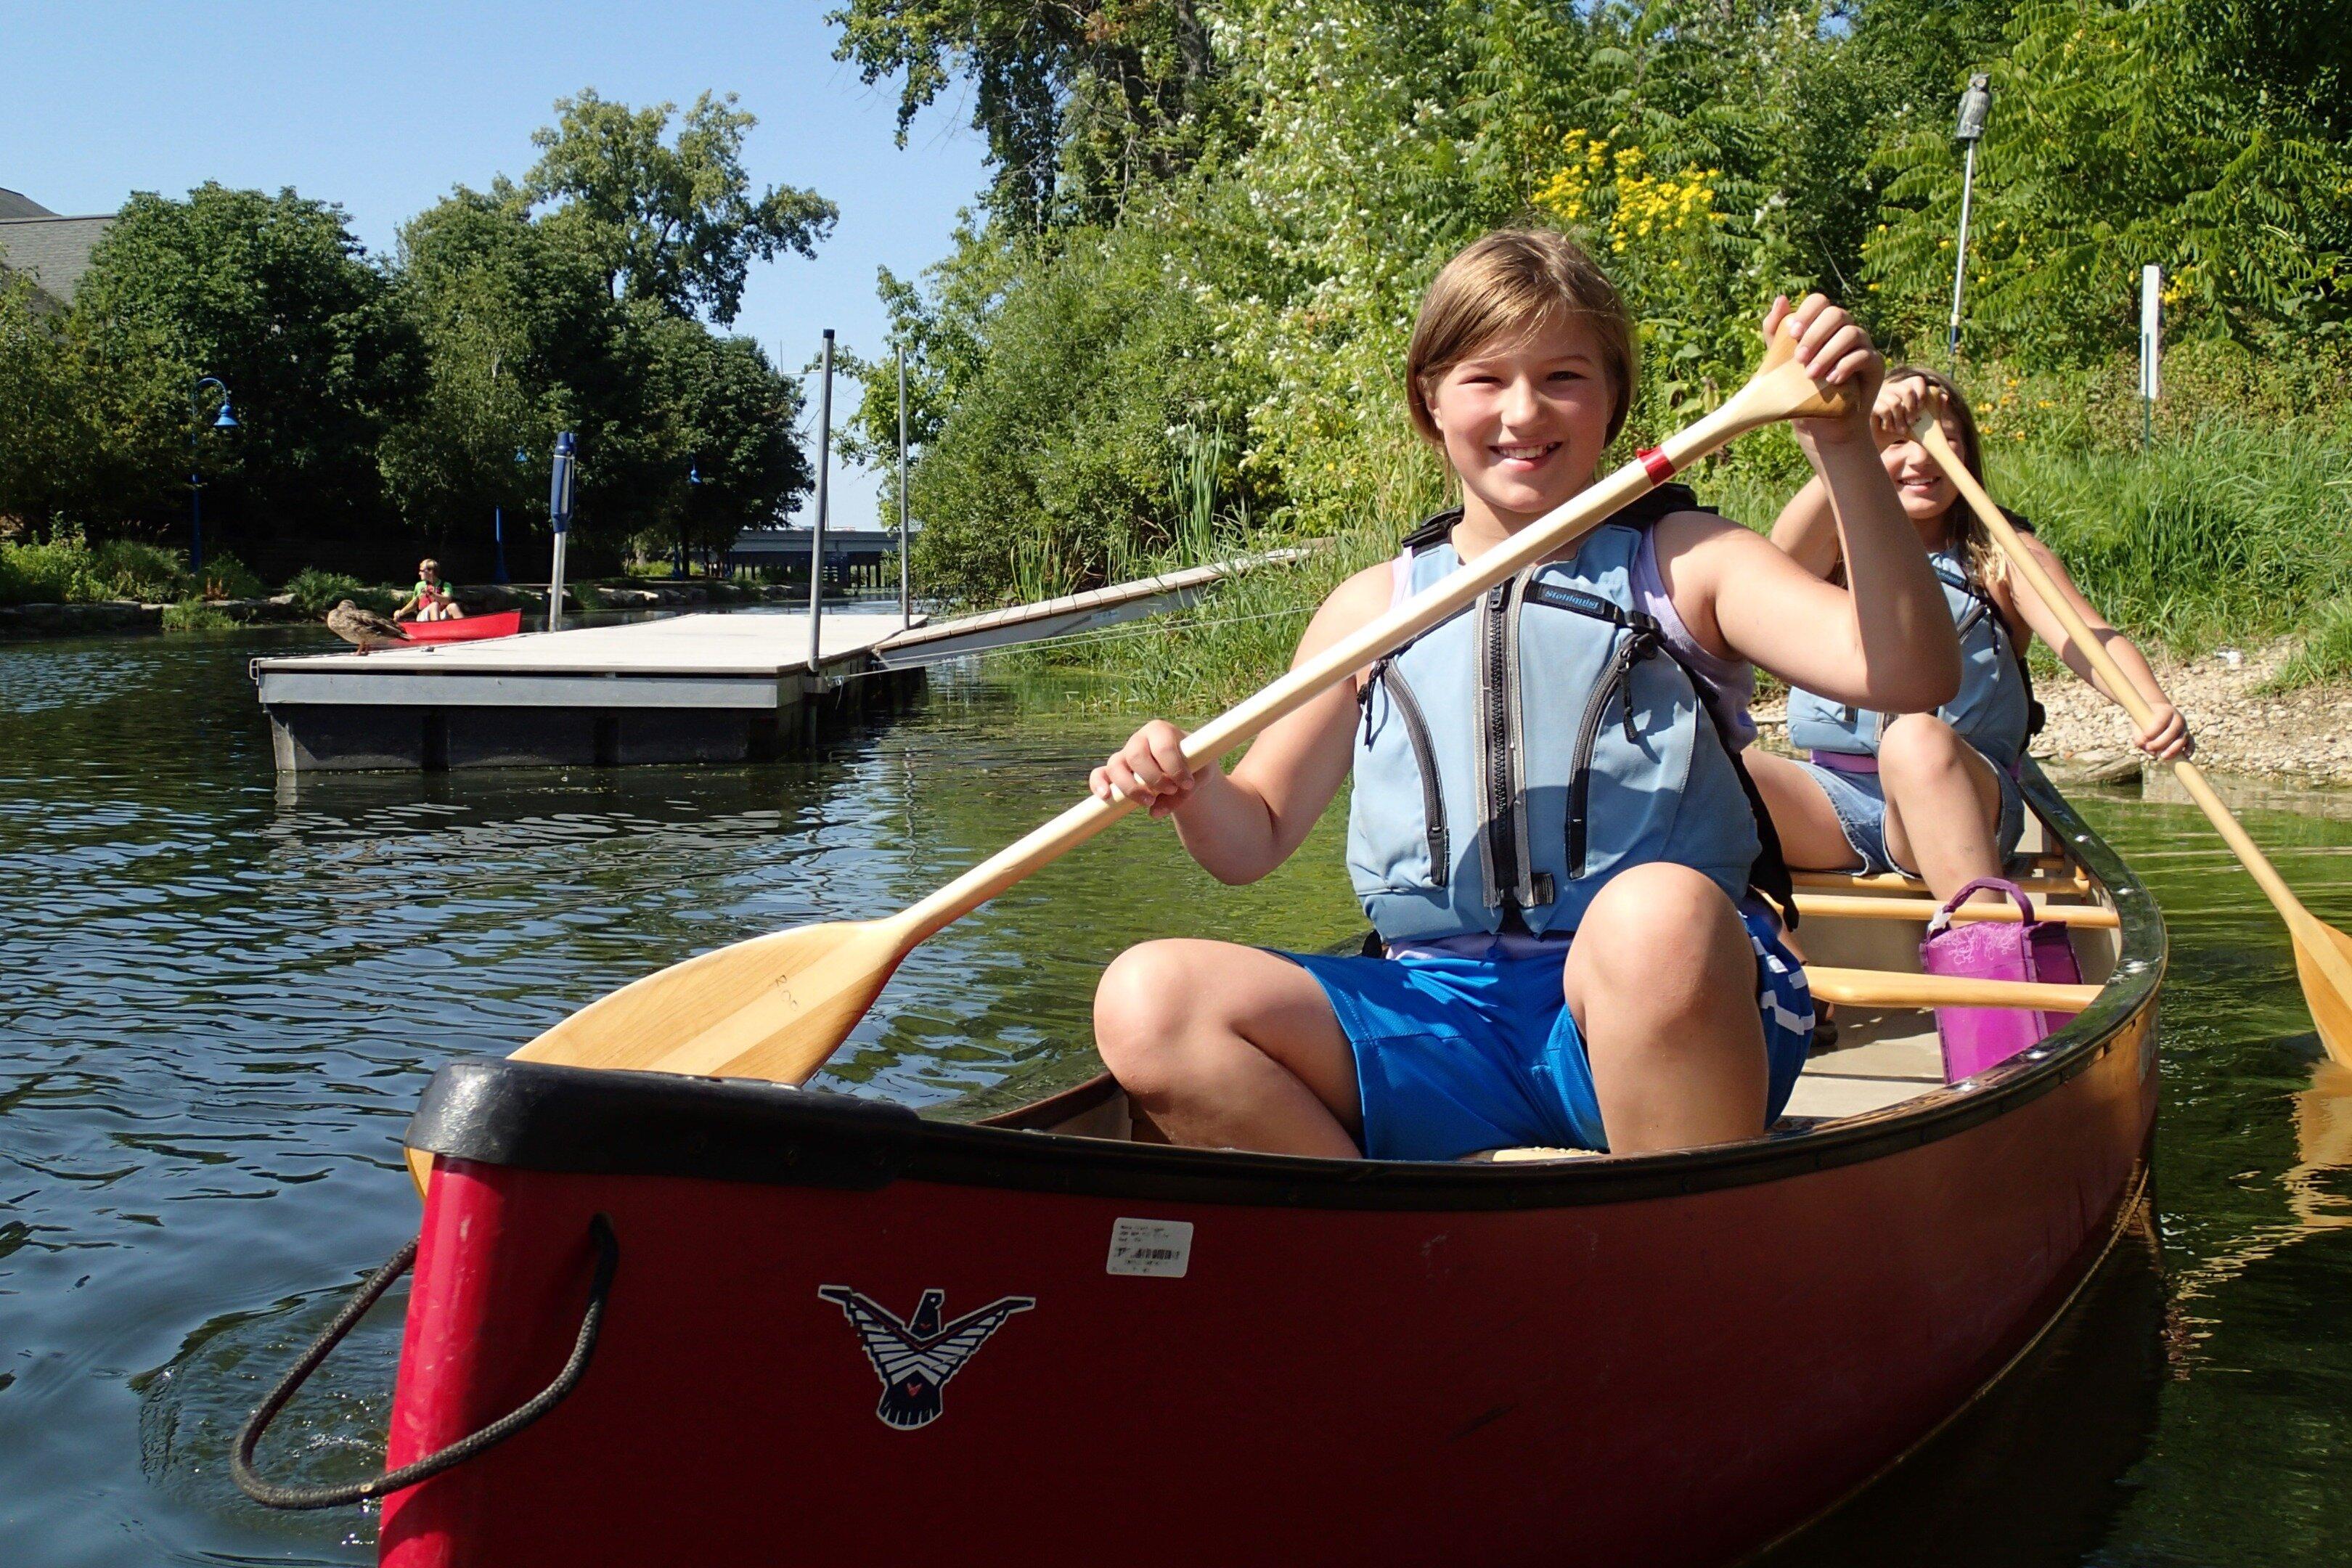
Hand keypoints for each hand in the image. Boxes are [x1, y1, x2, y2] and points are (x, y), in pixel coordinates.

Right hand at [1091, 719, 1202, 817]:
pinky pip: (1099, 774)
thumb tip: (1155, 813)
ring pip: (1116, 766)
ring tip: (1149, 802)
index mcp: (1160, 731)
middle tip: (1170, 790)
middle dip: (1154, 777)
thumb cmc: (1194, 766)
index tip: (1187, 783)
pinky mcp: (1115, 771)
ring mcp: (1125, 754)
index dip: (1174, 766)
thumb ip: (1184, 792)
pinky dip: (1098, 784)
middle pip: (1137, 755)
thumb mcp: (1200, 775)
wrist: (1185, 769)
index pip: (1162, 745)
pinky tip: (1106, 796)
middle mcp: (1139, 740)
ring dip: (1131, 787)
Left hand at [1762, 293, 1883, 449]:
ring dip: (1828, 353)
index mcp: (1822, 325)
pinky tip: (1832, 380)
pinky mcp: (1875, 364)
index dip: (1807, 313)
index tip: (1792, 334)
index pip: (1819, 302)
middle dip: (1815, 335)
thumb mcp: (1780, 364)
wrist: (1820, 424)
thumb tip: (1781, 299)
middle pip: (1836, 314)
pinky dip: (1846, 366)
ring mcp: (1862, 345)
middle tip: (1798, 359)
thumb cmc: (1799, 391)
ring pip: (1851, 333)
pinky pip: (1865, 355)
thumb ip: (1776, 334)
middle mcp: (1844, 330)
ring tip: (1811, 375)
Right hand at [1871, 373, 1941, 448]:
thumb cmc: (1897, 431)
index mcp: (1903, 389)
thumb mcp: (1917, 422)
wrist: (1877, 442)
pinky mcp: (1869, 405)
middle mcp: (1891, 388)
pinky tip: (1888, 428)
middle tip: (1912, 422)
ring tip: (1900, 430)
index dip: (1922, 393)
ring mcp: (1879, 395)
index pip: (1916, 380)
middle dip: (1911, 408)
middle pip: (1907, 390)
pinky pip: (1884, 409)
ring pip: (1895, 403)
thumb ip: (1931, 410)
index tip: (1922, 408)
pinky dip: (1889, 422)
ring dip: (1900, 420)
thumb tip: (1945, 397)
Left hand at [2134, 702, 2192, 761]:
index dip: (2154, 730)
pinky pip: (2191, 742)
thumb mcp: (2138, 726)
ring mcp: (2184, 727)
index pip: (2162, 720)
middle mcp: (2178, 718)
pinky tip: (2185, 756)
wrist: (2155, 712)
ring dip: (2174, 749)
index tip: (2146, 737)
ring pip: (2183, 738)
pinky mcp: (2187, 736)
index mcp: (2166, 711)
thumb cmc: (2144, 720)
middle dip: (2162, 742)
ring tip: (2163, 756)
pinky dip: (2189, 749)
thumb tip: (2153, 753)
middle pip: (2174, 730)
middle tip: (2150, 748)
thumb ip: (2140, 738)